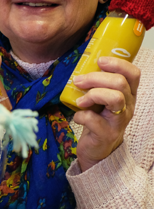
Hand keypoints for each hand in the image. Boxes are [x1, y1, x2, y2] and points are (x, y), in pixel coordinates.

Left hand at [71, 56, 138, 171]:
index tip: (99, 61)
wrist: (97, 149)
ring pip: (115, 98)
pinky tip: (78, 117)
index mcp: (128, 95)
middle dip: (95, 78)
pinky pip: (95, 119)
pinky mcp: (107, 134)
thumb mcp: (100, 100)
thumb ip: (97, 85)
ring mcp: (119, 121)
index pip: (133, 74)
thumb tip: (80, 67)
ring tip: (80, 100)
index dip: (118, 63)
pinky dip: (81, 115)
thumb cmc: (97, 119)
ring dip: (92, 94)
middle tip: (78, 81)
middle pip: (120, 83)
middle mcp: (128, 106)